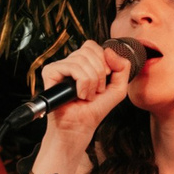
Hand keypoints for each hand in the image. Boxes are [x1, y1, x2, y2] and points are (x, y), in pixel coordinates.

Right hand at [35, 37, 134, 153]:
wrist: (80, 127)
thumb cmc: (94, 110)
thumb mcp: (118, 88)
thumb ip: (123, 67)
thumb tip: (109, 50)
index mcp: (83, 63)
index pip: (92, 46)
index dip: (103, 60)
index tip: (105, 78)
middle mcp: (70, 62)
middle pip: (88, 51)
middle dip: (99, 73)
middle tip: (96, 91)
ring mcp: (59, 67)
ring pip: (82, 60)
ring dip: (90, 82)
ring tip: (87, 95)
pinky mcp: (50, 73)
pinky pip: (72, 67)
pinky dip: (82, 83)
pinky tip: (79, 94)